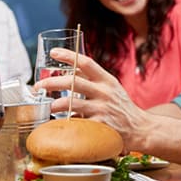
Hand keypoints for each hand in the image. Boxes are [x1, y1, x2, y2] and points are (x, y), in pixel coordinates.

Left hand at [32, 48, 147, 146]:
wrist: (141, 128)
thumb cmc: (122, 107)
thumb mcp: (112, 88)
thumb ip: (93, 80)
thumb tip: (70, 70)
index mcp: (107, 80)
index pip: (86, 62)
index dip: (69, 56)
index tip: (54, 53)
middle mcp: (104, 92)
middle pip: (73, 81)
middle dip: (51, 82)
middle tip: (39, 86)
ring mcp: (101, 109)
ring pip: (70, 103)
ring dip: (55, 105)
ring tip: (49, 107)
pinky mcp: (99, 125)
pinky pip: (76, 122)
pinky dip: (67, 122)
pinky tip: (63, 123)